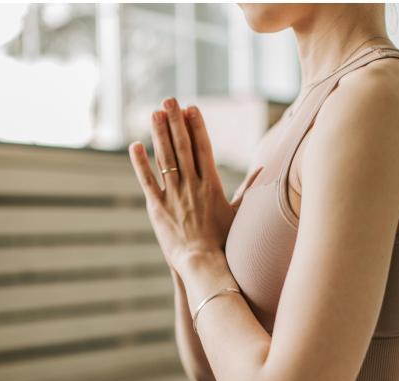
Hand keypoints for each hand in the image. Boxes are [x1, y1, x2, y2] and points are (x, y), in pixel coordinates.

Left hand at [129, 98, 249, 273]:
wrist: (204, 263)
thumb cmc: (223, 241)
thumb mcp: (237, 213)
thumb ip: (247, 189)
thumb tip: (263, 169)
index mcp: (212, 185)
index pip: (203, 148)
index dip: (196, 126)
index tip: (192, 108)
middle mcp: (193, 186)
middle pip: (183, 147)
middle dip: (176, 121)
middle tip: (170, 99)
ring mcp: (174, 196)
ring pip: (165, 159)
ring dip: (159, 133)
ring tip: (154, 112)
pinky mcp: (158, 208)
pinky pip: (147, 181)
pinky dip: (140, 163)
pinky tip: (135, 145)